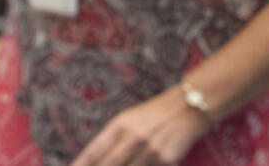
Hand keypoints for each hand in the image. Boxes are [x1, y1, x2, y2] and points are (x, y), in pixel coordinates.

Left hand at [69, 86, 211, 165]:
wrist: (187, 108)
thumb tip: (94, 160)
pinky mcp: (167, 161)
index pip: (94, 151)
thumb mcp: (126, 120)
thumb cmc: (151, 114)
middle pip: (108, 164)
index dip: (81, 164)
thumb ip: (111, 139)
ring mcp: (151, 152)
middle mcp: (133, 139)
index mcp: (119, 126)